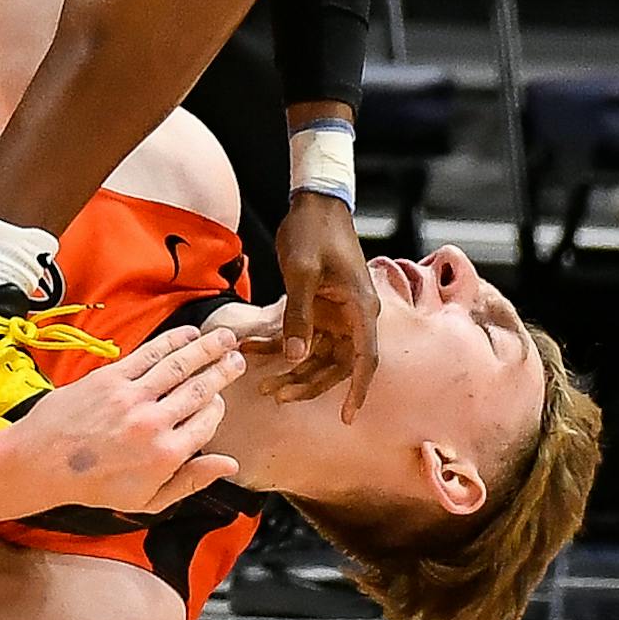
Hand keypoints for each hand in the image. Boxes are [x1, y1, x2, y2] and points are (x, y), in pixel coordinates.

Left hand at [14, 324, 243, 515]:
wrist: (43, 462)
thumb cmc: (95, 485)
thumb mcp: (148, 500)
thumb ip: (191, 481)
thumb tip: (230, 464)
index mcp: (166, 454)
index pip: (207, 421)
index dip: (218, 407)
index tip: (221, 397)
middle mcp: (153, 423)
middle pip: (199, 389)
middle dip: (222, 371)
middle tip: (238, 358)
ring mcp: (131, 397)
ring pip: (178, 366)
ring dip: (205, 349)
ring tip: (224, 338)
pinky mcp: (110, 378)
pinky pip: (148, 354)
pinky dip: (172, 342)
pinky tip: (188, 334)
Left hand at [254, 191, 380, 420]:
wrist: (313, 203)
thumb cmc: (313, 232)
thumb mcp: (301, 272)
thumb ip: (298, 315)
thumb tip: (295, 357)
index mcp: (361, 309)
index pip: (365, 360)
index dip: (358, 391)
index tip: (346, 416)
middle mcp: (354, 316)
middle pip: (337, 363)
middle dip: (308, 383)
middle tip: (276, 395)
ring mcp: (337, 313)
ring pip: (318, 354)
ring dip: (292, 368)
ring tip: (262, 383)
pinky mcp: (320, 306)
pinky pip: (303, 335)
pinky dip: (280, 343)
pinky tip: (253, 349)